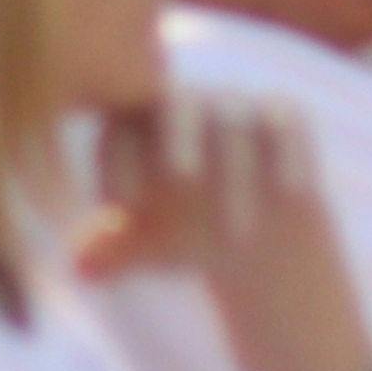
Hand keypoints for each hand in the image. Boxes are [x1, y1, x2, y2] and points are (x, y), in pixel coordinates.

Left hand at [77, 98, 371, 370]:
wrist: (255, 235)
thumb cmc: (184, 233)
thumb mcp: (152, 247)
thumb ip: (117, 250)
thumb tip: (81, 268)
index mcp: (138, 123)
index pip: (119, 125)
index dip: (117, 157)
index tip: (119, 205)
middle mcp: (186, 103)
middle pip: (175, 102)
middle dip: (179, 137)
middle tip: (182, 180)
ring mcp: (237, 106)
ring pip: (233, 119)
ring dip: (236, 174)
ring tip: (236, 236)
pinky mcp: (285, 118)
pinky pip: (285, 121)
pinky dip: (290, 155)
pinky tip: (290, 195)